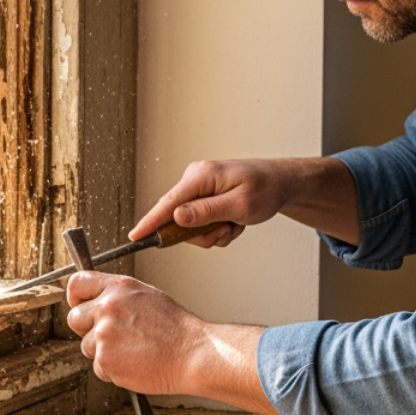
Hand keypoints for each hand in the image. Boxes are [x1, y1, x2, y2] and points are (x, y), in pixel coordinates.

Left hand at [65, 271, 275, 414]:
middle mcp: (108, 307)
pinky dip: (114, 370)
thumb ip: (118, 296)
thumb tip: (98, 301)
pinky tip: (135, 363)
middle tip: (110, 336)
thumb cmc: (176, 329)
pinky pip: (99, 367)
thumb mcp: (147, 296)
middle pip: (74, 318)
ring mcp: (104, 334)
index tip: (78, 305)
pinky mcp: (106, 360)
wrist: (192, 354)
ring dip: (104, 352)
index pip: (77, 283)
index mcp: (118, 288)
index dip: (75, 297)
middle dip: (87, 329)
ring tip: (132, 351)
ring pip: (87, 346)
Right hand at [130, 159, 292, 246]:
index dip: (150, 223)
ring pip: (191, 225)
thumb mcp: (239, 205)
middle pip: (179, 220)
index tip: (135, 237)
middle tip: (228, 230)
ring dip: (214, 232)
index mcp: (201, 177)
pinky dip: (218, 227)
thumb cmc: (266, 189)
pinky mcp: (204, 196)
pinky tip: (234, 221)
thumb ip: (206, 212)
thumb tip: (176, 217)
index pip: (168, 203)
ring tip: (235, 223)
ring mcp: (199, 188)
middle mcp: (195, 179)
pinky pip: (201, 222)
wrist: (281, 183)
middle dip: (203, 233)